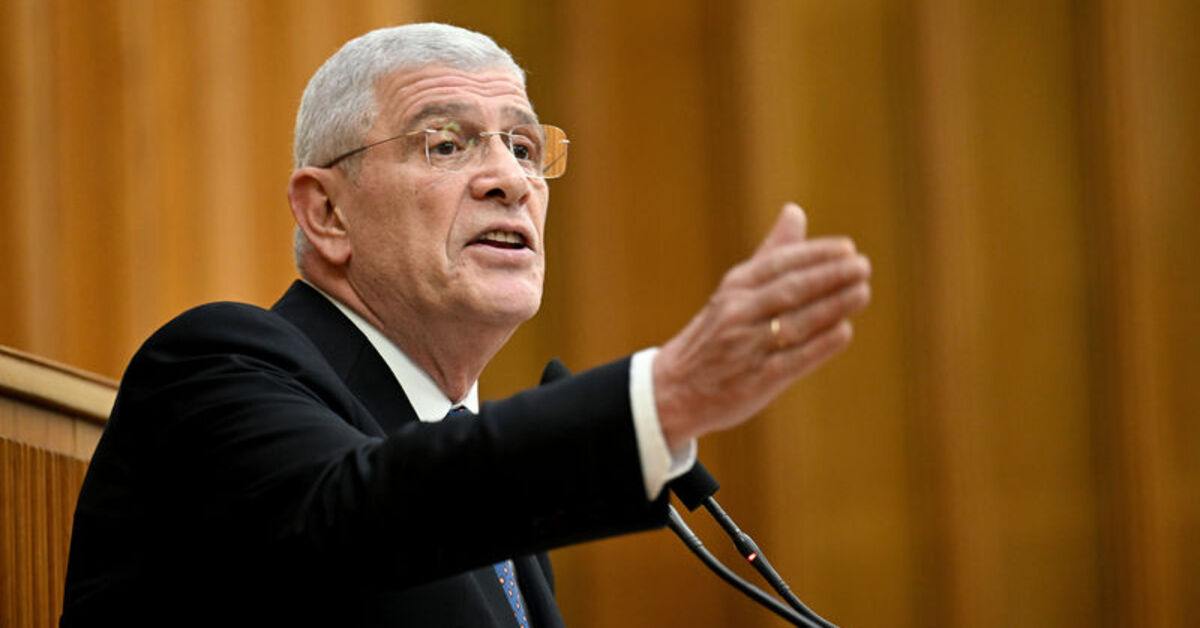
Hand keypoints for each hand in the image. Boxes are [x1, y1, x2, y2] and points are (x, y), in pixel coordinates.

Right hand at [653, 203, 870, 448]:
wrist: (674, 388)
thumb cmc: (715, 334)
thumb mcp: (734, 290)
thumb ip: (770, 254)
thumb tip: (795, 211)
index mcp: (735, 287)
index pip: (779, 264)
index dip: (814, 255)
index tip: (847, 249)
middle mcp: (738, 313)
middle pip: (790, 290)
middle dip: (829, 277)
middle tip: (863, 266)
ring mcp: (745, 347)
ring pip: (795, 323)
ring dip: (831, 307)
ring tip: (862, 292)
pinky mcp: (755, 381)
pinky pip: (791, 361)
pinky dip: (819, 346)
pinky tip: (844, 332)